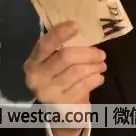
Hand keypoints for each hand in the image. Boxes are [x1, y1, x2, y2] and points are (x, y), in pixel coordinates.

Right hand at [23, 21, 105, 135]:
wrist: (61, 110)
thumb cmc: (61, 78)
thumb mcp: (56, 62)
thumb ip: (64, 47)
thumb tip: (81, 28)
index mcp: (33, 61)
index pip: (45, 44)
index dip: (60, 33)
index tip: (76, 25)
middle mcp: (36, 77)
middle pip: (65, 57)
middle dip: (88, 53)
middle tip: (101, 54)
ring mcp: (47, 92)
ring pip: (77, 71)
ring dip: (94, 66)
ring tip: (102, 65)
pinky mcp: (61, 104)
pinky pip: (83, 86)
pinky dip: (95, 79)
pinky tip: (99, 77)